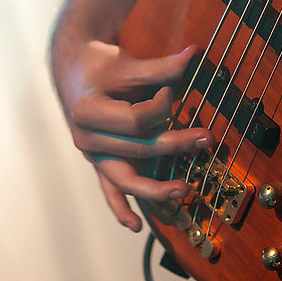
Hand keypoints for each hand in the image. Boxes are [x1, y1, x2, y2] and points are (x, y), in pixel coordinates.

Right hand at [51, 29, 214, 231]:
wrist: (74, 71)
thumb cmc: (100, 67)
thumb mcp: (127, 65)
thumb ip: (161, 67)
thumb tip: (194, 54)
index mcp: (87, 113)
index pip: (136, 119)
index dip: (161, 106)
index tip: (172, 91)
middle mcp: (87, 139)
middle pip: (137, 149)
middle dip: (175, 144)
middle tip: (207, 138)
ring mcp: (94, 156)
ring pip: (125, 180)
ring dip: (155, 189)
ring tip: (183, 191)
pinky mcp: (101, 164)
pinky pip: (111, 191)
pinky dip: (121, 209)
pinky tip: (135, 226)